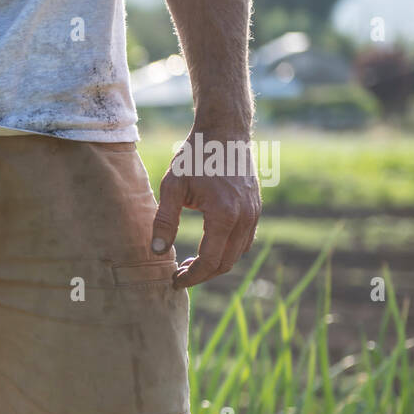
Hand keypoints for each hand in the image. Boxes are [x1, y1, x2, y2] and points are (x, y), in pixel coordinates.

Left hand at [151, 130, 261, 287]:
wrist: (224, 132)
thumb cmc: (195, 157)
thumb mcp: (172, 186)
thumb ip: (165, 221)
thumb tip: (157, 253)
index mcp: (224, 214)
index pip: (210, 260)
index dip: (192, 276)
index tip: (174, 281)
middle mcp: (245, 217)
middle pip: (226, 263)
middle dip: (202, 275)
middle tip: (179, 276)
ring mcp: (254, 213)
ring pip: (237, 254)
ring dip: (215, 265)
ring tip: (190, 264)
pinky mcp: (255, 209)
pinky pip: (244, 241)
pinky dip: (227, 252)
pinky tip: (207, 248)